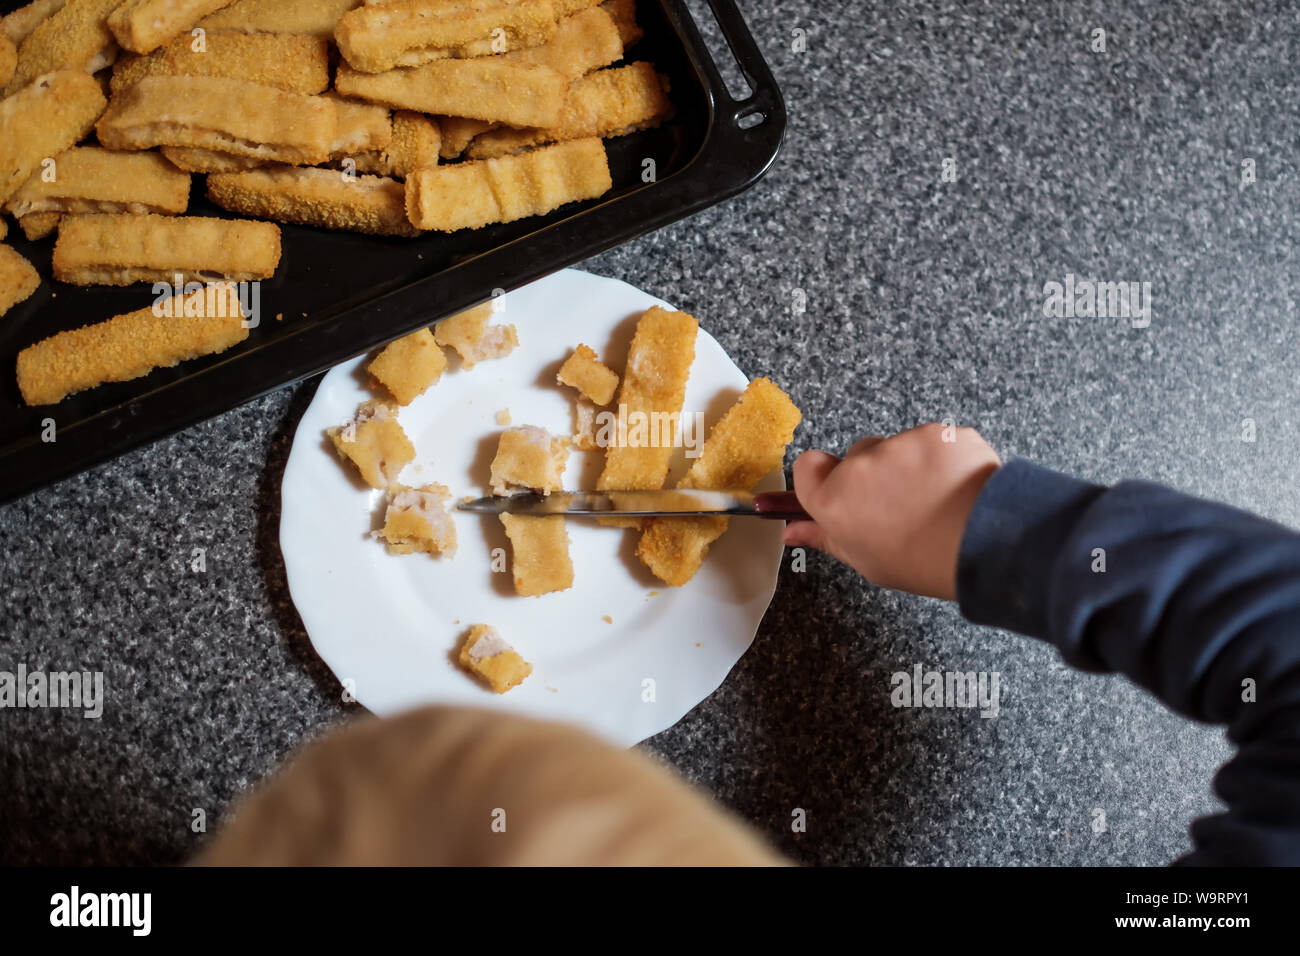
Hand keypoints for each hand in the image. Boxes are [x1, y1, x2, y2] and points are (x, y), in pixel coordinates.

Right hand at [783, 424, 1001, 599]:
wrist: (984, 543)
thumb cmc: (922, 561)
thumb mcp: (865, 559)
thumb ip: (825, 537)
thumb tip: (790, 532)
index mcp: (834, 501)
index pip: (807, 466)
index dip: (825, 478)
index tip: (844, 492)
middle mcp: (860, 467)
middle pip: (856, 457)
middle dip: (874, 474)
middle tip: (902, 505)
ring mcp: (899, 445)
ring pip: (896, 447)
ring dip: (910, 465)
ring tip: (936, 499)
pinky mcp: (935, 432)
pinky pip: (931, 440)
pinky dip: (942, 457)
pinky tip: (956, 485)